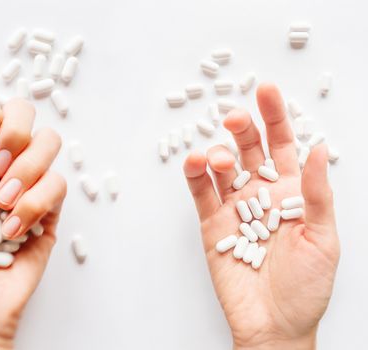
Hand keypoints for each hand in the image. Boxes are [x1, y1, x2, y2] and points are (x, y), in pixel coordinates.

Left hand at [0, 84, 66, 348]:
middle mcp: (3, 162)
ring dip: (24, 171)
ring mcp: (29, 184)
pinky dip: (34, 205)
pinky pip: (58, 184)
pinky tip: (13, 230)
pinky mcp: (51, 209)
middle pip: (26, 112)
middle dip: (11, 135)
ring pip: (49, 143)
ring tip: (1, 204)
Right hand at [183, 83, 338, 348]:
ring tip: (219, 156)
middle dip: (242, 127)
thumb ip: (317, 193)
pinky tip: (196, 163)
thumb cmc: (306, 287)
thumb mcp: (323, 238)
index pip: (283, 145)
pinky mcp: (212, 225)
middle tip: (235, 116)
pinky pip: (201, 193)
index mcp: (292, 192)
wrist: (275, 325)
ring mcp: (235, 208)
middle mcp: (261, 194)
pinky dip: (195, 175)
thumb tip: (318, 148)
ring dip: (218, 153)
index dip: (275, 116)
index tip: (266, 90)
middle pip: (249, 149)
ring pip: (222, 167)